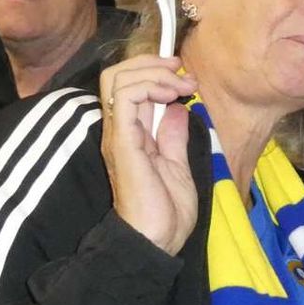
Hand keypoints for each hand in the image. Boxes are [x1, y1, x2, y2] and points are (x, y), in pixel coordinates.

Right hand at [100, 56, 197, 255]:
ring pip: (119, 79)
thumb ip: (173, 137)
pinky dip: (149, 86)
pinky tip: (171, 96)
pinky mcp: (122, 141)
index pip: (130, 87)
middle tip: (182, 71)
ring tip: (181, 85)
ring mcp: (118, 134)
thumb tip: (178, 109)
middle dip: (153, 63)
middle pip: (119, 75)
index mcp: (132, 135)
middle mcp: (120, 130)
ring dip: (154, 73)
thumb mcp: (177, 166)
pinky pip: (124, 97)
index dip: (155, 72)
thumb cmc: (166, 213)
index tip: (185, 76)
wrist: (156, 241)